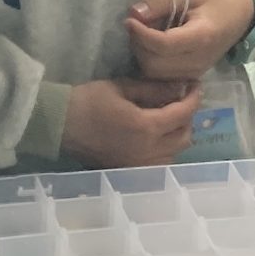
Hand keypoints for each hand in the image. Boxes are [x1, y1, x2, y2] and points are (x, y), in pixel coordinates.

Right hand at [62, 77, 199, 167]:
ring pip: (174, 152)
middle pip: (184, 136)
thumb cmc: (88, 101)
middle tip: (180, 100)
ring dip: (178, 135)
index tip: (195, 85)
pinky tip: (155, 137)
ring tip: (168, 118)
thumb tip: (180, 88)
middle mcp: (148, 151)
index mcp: (147, 128)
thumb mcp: (122, 88)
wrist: (59, 125)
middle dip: (187, 117)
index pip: (183, 113)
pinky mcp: (129, 170)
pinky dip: (165, 150)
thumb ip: (154, 89)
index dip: (194, 97)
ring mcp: (139, 164)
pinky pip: (159, 163)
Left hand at [125, 0, 254, 80]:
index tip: (129, 20)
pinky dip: (150, 62)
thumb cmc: (211, 2)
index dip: (141, 34)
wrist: (236, 20)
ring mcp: (194, 72)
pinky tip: (152, 46)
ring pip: (154, 73)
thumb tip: (134, 13)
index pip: (164, 45)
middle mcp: (198, 60)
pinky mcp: (189, 77)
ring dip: (142, 54)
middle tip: (136, 26)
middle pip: (154, 63)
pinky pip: (160, 77)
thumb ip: (162, 1)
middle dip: (139, 45)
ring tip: (144, 35)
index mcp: (202, 37)